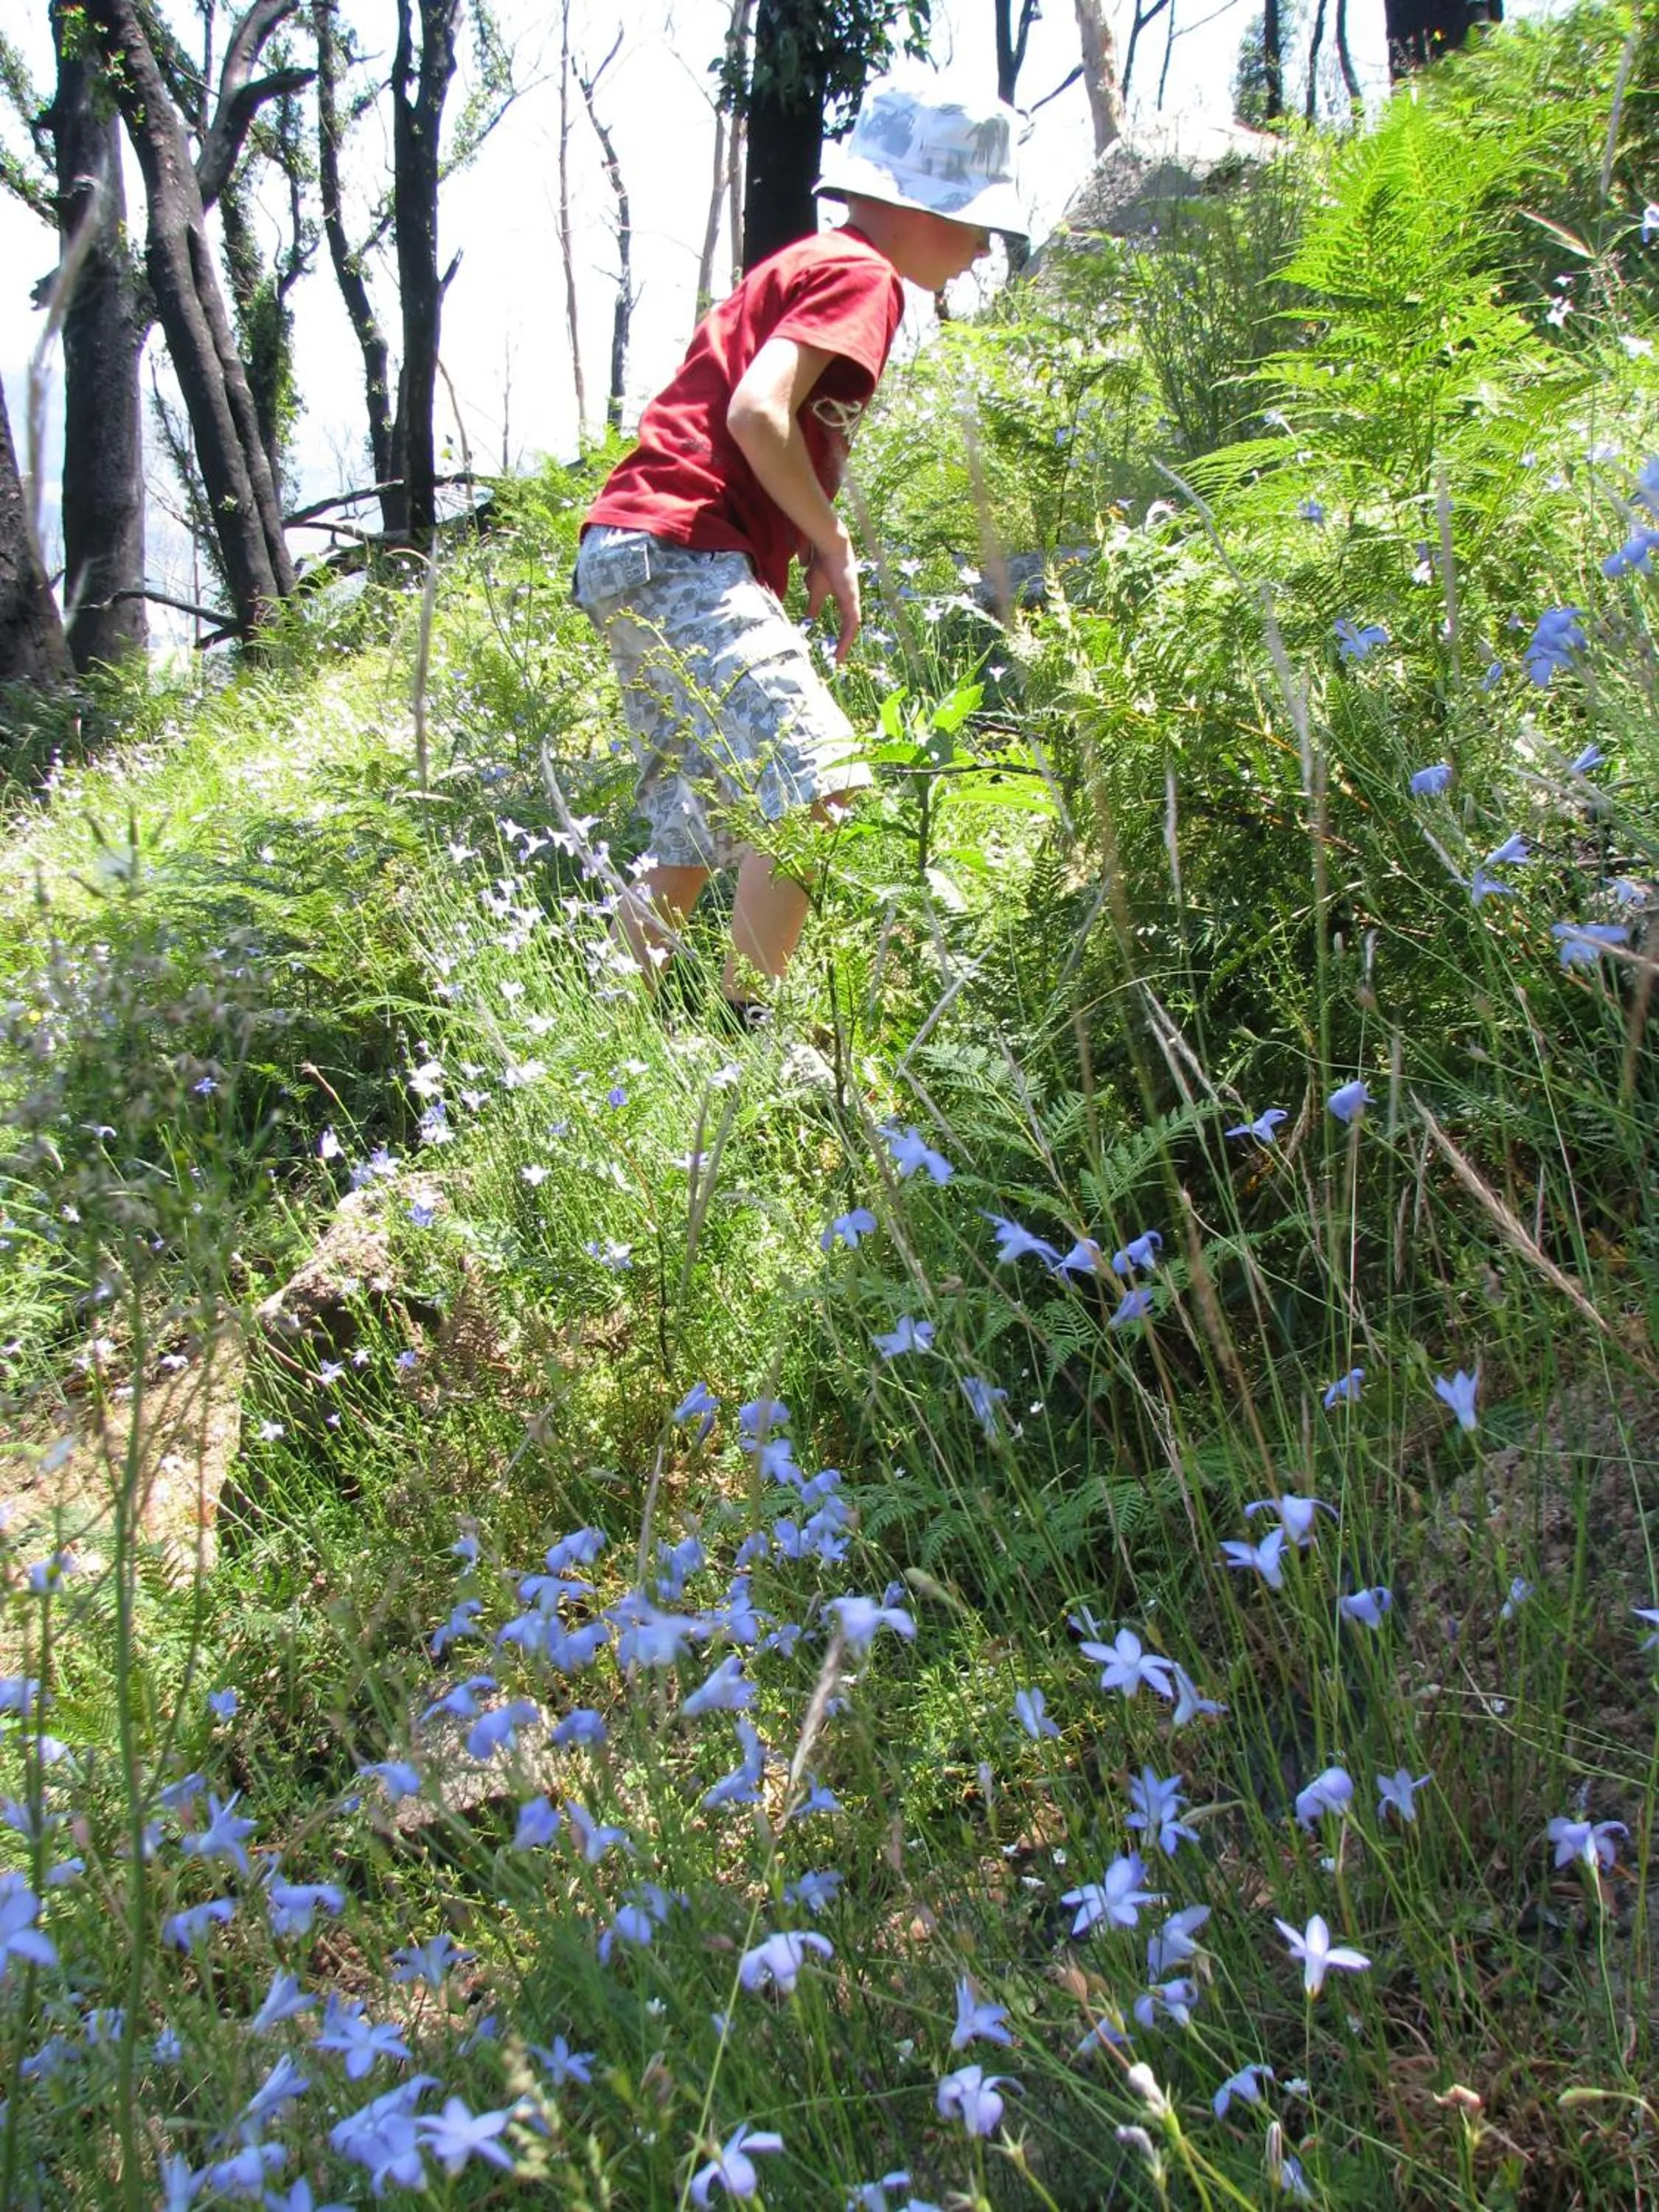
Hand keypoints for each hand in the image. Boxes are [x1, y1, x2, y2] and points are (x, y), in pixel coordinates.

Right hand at [805, 531, 860, 667]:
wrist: (829, 547)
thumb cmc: (822, 564)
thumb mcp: (815, 589)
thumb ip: (814, 604)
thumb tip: (810, 617)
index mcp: (844, 598)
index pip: (846, 622)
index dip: (841, 636)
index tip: (834, 651)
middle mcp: (851, 601)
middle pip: (850, 627)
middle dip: (844, 644)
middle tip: (837, 660)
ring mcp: (853, 601)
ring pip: (852, 628)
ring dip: (845, 644)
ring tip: (837, 659)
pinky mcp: (852, 600)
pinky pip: (852, 624)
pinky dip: (846, 638)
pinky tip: (840, 649)